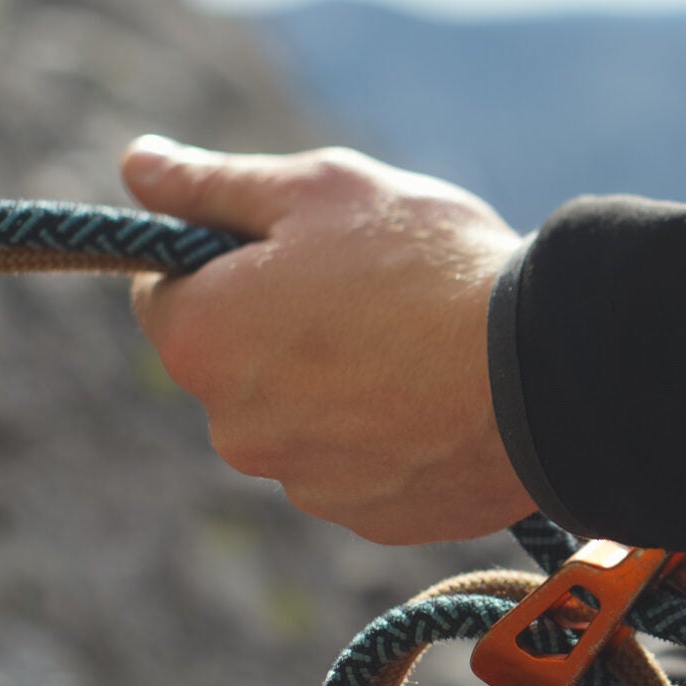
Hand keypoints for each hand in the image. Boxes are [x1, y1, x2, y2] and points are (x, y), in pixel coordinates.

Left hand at [122, 137, 532, 545]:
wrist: (547, 371)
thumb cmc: (426, 264)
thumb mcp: (316, 190)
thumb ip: (213, 185)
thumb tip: (138, 166)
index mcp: (201, 339)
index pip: (164, 291)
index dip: (222, 258)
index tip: (289, 248)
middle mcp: (233, 429)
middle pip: (236, 362)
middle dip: (281, 327)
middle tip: (369, 290)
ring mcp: (303, 484)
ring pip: (300, 418)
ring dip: (336, 385)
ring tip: (416, 345)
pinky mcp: (370, 520)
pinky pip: (359, 466)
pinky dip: (386, 435)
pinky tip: (439, 399)